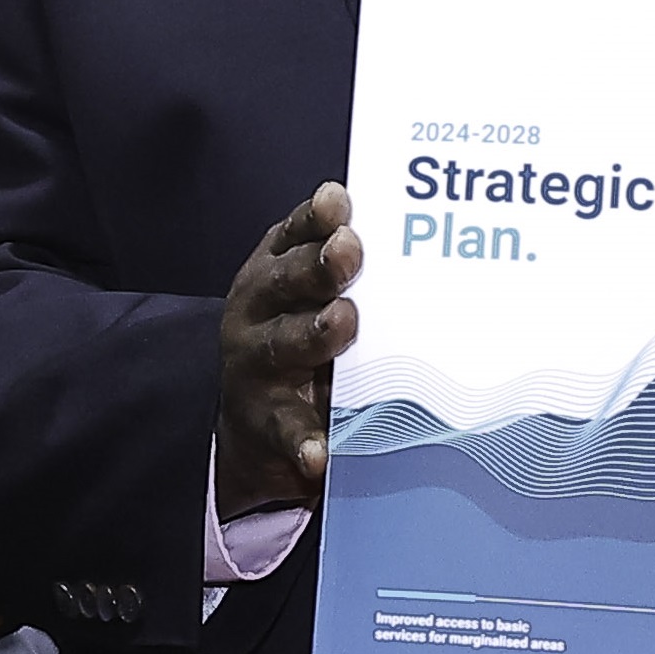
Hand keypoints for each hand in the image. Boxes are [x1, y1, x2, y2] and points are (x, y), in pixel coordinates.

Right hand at [214, 184, 358, 525]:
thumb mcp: (307, 298)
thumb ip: (338, 263)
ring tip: (342, 322)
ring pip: (283, 345)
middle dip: (317, 265)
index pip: (293, 235)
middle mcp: (257, 313)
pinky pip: (287, 430)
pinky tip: (320, 451)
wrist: (254, 430)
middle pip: (285, 282)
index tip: (339, 202)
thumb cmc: (299, 343)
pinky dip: (303, 440)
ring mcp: (256, 369)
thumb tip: (399, 220)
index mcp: (272, 273)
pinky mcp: (266, 424)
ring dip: (314, 332)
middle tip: (349, 250)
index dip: (315, 217)